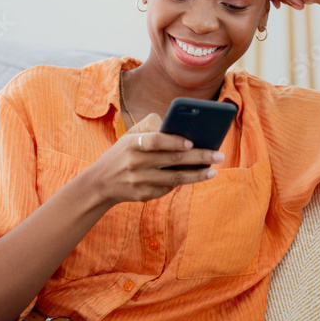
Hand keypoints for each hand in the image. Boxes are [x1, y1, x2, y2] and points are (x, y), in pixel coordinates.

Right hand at [88, 113, 220, 206]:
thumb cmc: (123, 153)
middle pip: (173, 160)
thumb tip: (179, 125)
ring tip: (213, 171)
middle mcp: (136, 163)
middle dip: (199, 157)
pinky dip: (183, 182)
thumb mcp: (130, 135)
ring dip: (197, 175)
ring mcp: (140, 181)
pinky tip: (197, 176)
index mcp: (132, 144)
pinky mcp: (143, 195)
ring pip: (175, 178)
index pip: (156, 141)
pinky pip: (168, 188)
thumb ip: (151, 125)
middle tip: (219, 155)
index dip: (174, 141)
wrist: (100, 183)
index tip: (192, 141)